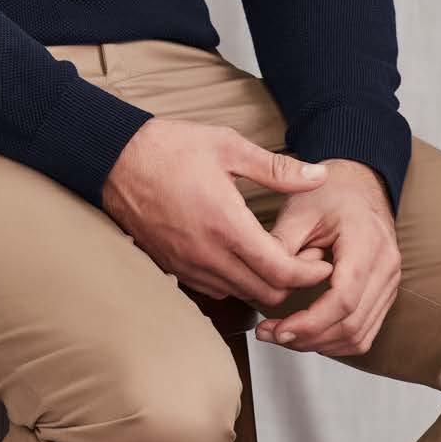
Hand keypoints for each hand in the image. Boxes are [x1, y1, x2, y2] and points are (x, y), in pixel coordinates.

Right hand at [101, 117, 336, 304]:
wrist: (117, 160)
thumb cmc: (171, 148)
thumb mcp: (228, 146)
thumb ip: (277, 169)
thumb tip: (319, 176)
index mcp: (227, 224)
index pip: (280, 270)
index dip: (310, 273)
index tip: (323, 262)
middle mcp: (209, 254)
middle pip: (266, 293)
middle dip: (293, 282)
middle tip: (305, 260)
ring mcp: (189, 266)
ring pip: (242, 295)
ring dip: (264, 284)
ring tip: (276, 257)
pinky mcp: (174, 269)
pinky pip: (217, 290)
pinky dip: (237, 282)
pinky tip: (241, 258)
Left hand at [255, 159, 400, 356]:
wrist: (358, 184)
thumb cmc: (329, 193)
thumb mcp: (299, 209)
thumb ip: (281, 245)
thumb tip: (267, 284)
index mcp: (366, 242)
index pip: (344, 298)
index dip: (310, 322)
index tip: (279, 330)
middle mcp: (386, 266)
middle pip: (352, 324)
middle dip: (309, 338)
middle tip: (272, 335)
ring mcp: (390, 283)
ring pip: (359, 335)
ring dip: (320, 344)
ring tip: (284, 336)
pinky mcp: (385, 293)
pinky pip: (364, 331)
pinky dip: (336, 340)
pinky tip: (308, 334)